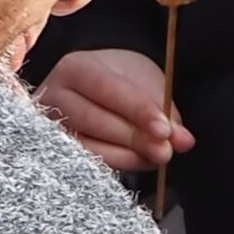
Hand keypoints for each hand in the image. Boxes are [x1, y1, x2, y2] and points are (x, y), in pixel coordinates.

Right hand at [39, 45, 187, 177]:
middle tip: (165, 150)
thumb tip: (183, 140)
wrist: (96, 87)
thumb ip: (163, 108)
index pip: (106, 88)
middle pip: (93, 120)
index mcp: (75, 68)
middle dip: (134, 138)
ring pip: (88, 148)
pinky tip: (139, 161)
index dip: (137, 111)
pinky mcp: (54, 153)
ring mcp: (50, 128)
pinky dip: (117, 166)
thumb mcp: (144, 81)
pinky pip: (86, 165)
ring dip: (128, 156)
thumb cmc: (121, 80)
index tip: (165, 130)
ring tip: (156, 156)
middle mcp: (54, 97)